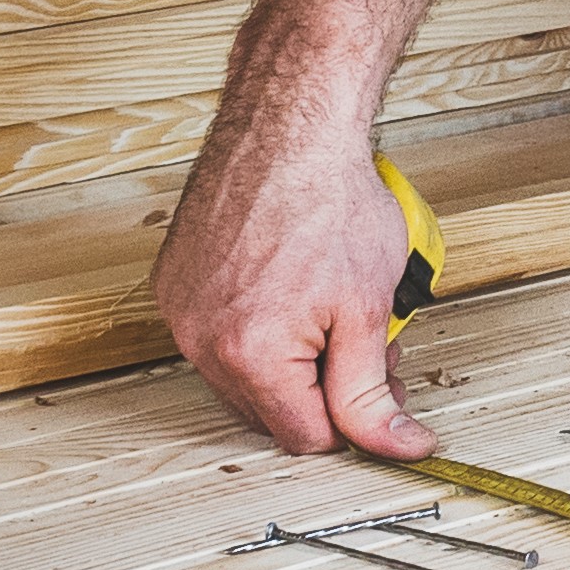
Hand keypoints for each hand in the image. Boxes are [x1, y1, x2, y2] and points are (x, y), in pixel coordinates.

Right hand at [153, 106, 435, 459]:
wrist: (291, 123)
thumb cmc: (330, 198)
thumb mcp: (368, 310)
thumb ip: (372, 393)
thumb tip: (396, 446)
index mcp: (249, 355)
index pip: (304, 437)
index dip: (353, 421)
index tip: (383, 392)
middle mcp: (200, 339)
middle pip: (268, 411)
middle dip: (322, 390)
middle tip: (367, 348)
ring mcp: (180, 308)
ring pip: (240, 374)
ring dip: (289, 359)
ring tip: (331, 312)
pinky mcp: (173, 281)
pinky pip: (215, 332)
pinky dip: (255, 325)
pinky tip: (290, 288)